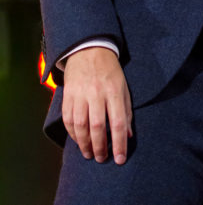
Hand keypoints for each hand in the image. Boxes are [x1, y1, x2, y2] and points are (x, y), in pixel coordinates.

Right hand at [62, 47, 132, 164]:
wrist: (89, 50)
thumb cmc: (110, 71)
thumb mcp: (124, 87)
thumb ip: (126, 112)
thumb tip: (128, 136)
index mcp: (114, 91)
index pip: (118, 122)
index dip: (119, 143)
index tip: (120, 159)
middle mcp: (96, 93)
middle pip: (97, 127)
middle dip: (100, 147)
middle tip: (102, 159)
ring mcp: (80, 94)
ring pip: (80, 126)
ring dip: (84, 144)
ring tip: (90, 154)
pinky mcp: (67, 95)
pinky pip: (68, 120)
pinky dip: (73, 134)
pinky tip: (79, 140)